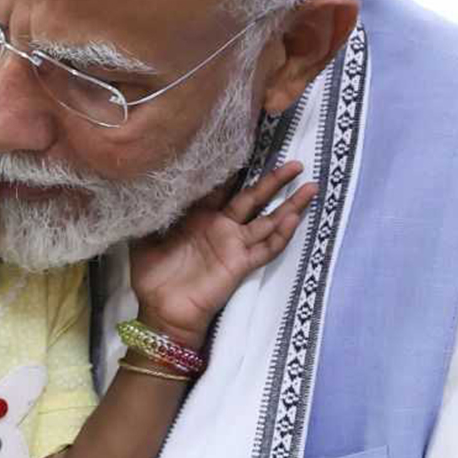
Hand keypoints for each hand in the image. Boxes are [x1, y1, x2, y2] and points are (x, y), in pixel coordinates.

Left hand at [130, 162, 317, 345]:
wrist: (162, 311)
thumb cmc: (153, 276)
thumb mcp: (145, 238)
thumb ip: (155, 213)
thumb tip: (155, 186)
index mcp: (200, 217)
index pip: (223, 187)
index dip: (236, 168)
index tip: (251, 146)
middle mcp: (221, 227)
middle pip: (254, 198)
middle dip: (274, 180)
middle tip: (296, 162)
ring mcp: (234, 245)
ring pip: (268, 220)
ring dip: (290, 205)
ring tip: (312, 187)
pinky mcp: (240, 264)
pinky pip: (266, 248)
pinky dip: (281, 235)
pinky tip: (294, 219)